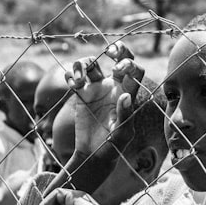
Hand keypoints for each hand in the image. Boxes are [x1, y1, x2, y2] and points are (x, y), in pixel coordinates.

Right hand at [65, 42, 145, 159]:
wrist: (93, 153)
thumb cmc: (113, 146)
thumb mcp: (122, 134)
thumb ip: (125, 116)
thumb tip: (127, 96)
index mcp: (127, 93)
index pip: (135, 71)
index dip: (129, 64)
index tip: (119, 68)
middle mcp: (113, 86)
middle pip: (118, 58)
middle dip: (117, 50)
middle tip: (109, 52)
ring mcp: (96, 88)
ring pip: (91, 63)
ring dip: (83, 64)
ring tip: (78, 81)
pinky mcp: (80, 93)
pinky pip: (74, 75)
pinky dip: (71, 74)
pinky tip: (72, 85)